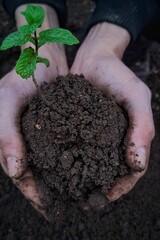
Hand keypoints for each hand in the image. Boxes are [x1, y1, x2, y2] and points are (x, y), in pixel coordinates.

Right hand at [0, 4, 67, 216]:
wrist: (44, 58)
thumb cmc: (21, 78)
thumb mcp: (6, 101)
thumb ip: (5, 134)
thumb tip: (15, 171)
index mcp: (13, 143)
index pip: (21, 175)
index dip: (32, 193)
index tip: (49, 208)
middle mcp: (30, 143)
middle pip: (40, 174)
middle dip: (53, 192)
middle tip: (71, 206)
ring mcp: (47, 136)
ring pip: (56, 164)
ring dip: (67, 179)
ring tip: (83, 193)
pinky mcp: (62, 127)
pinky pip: (69, 147)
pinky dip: (77, 158)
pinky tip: (89, 166)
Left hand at [71, 22, 154, 200]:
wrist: (94, 58)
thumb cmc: (119, 76)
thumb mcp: (136, 97)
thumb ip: (142, 126)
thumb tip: (138, 163)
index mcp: (131, 137)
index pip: (132, 169)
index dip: (122, 186)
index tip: (106, 197)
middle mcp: (113, 139)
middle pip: (111, 171)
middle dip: (101, 188)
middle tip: (85, 202)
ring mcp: (95, 134)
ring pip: (93, 163)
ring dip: (86, 179)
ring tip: (72, 192)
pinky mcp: (79, 127)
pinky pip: (77, 147)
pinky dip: (72, 160)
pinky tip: (62, 169)